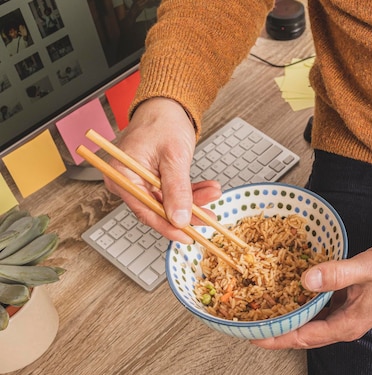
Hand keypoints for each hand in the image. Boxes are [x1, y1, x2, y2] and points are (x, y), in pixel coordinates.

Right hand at [104, 97, 221, 242]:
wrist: (167, 104)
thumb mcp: (174, 157)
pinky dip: (190, 192)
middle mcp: (127, 181)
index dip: (167, 226)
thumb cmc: (163, 121)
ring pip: (169, 202)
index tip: (187, 236)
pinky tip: (207, 189)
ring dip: (193, 200)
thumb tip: (179, 218)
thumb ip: (177, 190)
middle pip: (158, 209)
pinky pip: (172, 192)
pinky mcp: (153, 179)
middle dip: (186, 211)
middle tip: (208, 216)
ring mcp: (140, 180)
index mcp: (122, 175)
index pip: (145, 211)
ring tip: (213, 192)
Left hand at [251, 240, 371, 349]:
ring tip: (262, 312)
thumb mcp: (368, 267)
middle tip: (249, 324)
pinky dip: (300, 305)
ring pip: (309, 323)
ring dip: (287, 319)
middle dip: (276, 332)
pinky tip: (287, 294)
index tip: (254, 336)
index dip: (277, 338)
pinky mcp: (346, 303)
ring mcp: (345, 315)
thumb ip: (338, 274)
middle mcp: (344, 324)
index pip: (304, 338)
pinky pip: (317, 309)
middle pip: (302, 335)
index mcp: (348, 324)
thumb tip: (306, 280)